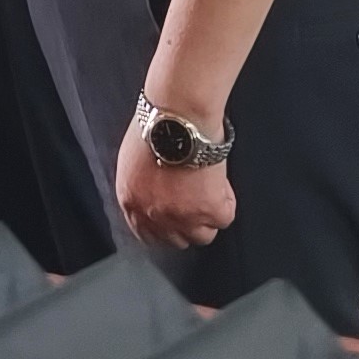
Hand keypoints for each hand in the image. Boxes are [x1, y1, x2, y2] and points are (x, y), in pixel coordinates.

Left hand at [117, 109, 237, 252]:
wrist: (179, 118)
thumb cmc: (157, 125)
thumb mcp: (134, 159)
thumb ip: (144, 183)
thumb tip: (157, 189)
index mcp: (131, 200)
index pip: (147, 233)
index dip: (165, 227)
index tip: (174, 219)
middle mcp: (154, 215)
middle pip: (176, 240)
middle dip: (187, 223)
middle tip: (196, 200)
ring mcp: (182, 217)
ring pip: (203, 235)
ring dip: (208, 216)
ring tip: (210, 190)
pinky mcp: (208, 210)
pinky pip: (225, 218)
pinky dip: (226, 200)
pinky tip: (220, 181)